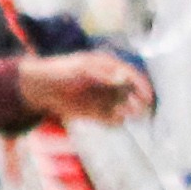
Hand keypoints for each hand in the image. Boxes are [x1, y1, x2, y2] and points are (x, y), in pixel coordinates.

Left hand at [19, 51, 154, 127]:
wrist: (42, 89)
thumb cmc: (62, 72)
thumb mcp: (83, 69)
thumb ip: (104, 74)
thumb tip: (124, 77)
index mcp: (110, 67)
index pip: (134, 76)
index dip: (142, 86)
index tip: (148, 96)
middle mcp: (112, 83)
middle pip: (135, 94)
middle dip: (139, 102)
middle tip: (136, 108)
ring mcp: (107, 99)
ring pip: (127, 109)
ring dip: (128, 113)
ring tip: (118, 112)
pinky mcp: (99, 114)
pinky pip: (114, 121)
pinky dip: (114, 122)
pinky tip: (104, 119)